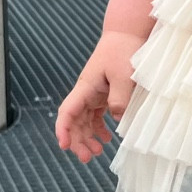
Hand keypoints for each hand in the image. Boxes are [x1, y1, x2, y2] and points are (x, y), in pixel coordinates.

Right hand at [55, 30, 143, 161]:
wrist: (128, 33)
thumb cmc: (124, 50)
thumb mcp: (125, 76)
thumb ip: (120, 99)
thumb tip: (116, 119)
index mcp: (86, 86)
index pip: (68, 111)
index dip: (63, 130)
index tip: (64, 146)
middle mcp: (86, 91)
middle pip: (74, 120)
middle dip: (77, 140)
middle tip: (88, 158)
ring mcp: (95, 92)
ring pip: (84, 120)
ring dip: (88, 137)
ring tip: (98, 152)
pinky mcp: (105, 92)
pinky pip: (96, 114)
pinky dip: (99, 128)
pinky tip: (106, 138)